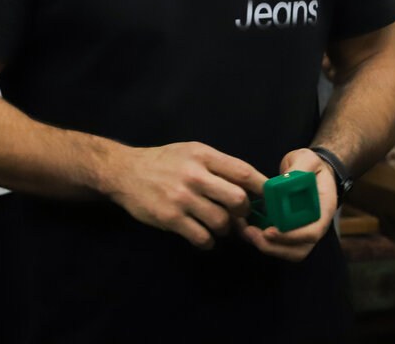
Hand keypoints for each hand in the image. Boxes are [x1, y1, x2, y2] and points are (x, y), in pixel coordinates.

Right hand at [104, 141, 265, 249]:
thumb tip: (253, 187)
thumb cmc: (162, 162)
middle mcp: (193, 175)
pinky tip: (201, 235)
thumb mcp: (190, 152)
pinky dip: (207, 241)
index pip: (243, 172)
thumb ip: (218, 166)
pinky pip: (202, 237)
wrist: (123, 172)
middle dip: (243, 211)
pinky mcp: (170, 218)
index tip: (271, 199)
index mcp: (202, 155)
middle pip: (238, 199)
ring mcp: (181, 198)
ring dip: (224, 228)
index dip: (263, 188)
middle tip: (236, 214)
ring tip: (215, 224)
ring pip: (222, 222)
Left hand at [237, 148, 335, 261]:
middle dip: (274, 247)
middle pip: (299, 250)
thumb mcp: (307, 160)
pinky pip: (277, 244)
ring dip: (266, 246)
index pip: (312, 232)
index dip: (291, 236)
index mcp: (322, 210)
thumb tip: (286, 180)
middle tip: (250, 233)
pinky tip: (245, 227)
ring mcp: (301, 230)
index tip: (269, 231)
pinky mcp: (288, 229)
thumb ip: (299, 169)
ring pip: (287, 251)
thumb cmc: (310, 166)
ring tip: (245, 231)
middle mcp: (314, 225)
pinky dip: (261, 240)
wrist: (311, 171)